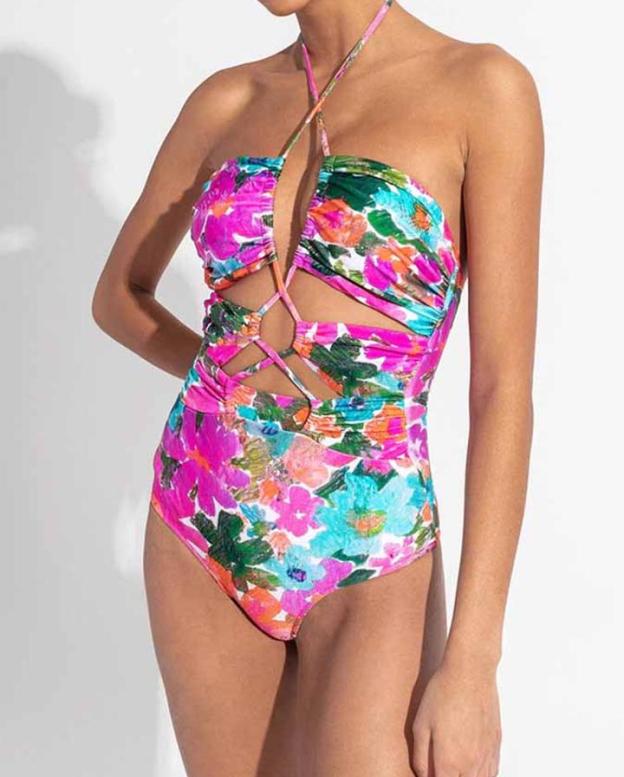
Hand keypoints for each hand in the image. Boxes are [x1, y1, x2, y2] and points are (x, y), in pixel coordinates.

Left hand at [412, 659, 500, 776]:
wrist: (471, 672)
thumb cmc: (444, 693)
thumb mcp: (421, 724)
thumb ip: (420, 756)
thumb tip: (421, 775)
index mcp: (450, 762)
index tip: (430, 774)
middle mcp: (471, 764)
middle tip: (440, 767)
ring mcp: (487, 755)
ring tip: (455, 768)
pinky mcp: (496, 744)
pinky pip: (492, 772)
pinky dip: (483, 775)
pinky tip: (473, 769)